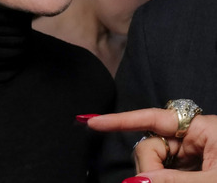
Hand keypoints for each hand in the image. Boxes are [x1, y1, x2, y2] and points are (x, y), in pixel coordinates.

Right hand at [87, 109, 216, 181]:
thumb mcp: (212, 181)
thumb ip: (174, 180)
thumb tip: (137, 180)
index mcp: (203, 128)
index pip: (152, 118)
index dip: (120, 120)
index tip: (91, 122)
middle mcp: (195, 138)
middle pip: (151, 146)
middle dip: (149, 168)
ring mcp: (194, 155)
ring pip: (155, 162)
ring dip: (156, 177)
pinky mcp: (194, 169)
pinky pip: (165, 172)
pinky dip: (160, 179)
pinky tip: (165, 182)